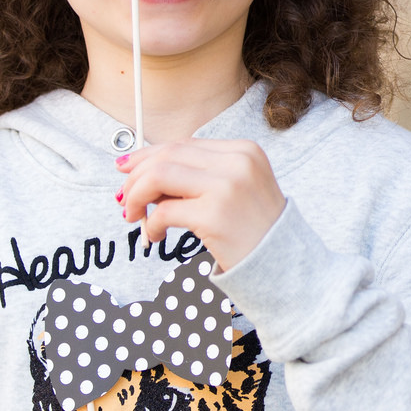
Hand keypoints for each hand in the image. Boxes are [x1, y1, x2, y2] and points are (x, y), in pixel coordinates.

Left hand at [114, 139, 285, 270]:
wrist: (286, 266)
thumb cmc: (256, 232)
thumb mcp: (235, 191)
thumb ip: (198, 177)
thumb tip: (142, 174)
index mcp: (244, 151)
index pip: (183, 144)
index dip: (148, 156)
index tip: (126, 170)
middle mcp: (237, 162)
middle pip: (168, 155)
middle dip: (136, 176)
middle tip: (124, 198)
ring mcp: (227, 186)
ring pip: (159, 176)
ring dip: (137, 196)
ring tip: (133, 216)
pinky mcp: (215, 214)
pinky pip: (164, 212)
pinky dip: (151, 224)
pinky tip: (154, 236)